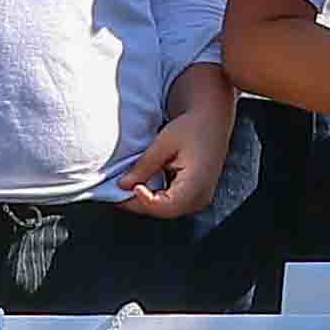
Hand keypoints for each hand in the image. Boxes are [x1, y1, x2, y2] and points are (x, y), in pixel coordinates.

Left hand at [117, 72, 235, 221]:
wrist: (212, 118)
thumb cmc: (193, 126)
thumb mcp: (164, 144)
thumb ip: (144, 167)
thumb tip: (123, 185)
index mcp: (196, 186)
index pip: (163, 207)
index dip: (140, 201)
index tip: (126, 187)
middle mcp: (200, 197)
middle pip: (163, 211)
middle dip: (139, 203)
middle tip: (117, 193)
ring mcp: (199, 198)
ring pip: (166, 209)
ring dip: (146, 201)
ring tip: (127, 188)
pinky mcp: (195, 193)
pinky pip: (173, 202)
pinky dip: (155, 196)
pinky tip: (142, 186)